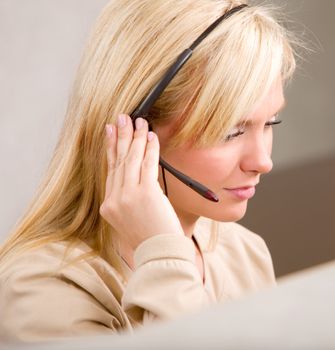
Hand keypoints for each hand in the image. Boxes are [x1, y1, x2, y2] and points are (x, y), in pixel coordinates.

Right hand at [100, 114, 183, 252]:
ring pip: (131, 160)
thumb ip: (131, 199)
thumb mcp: (134, 218)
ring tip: (138, 121)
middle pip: (118, 162)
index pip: (110, 171)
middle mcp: (115, 200)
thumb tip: (141, 175)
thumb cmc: (152, 238)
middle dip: (120, 137)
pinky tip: (151, 136)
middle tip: (121, 118)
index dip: (111, 150)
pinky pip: (147, 165)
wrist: (160, 254)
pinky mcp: (145, 194)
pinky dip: (150, 149)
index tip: (111, 133)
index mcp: (109, 206)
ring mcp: (128, 196)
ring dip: (136, 138)